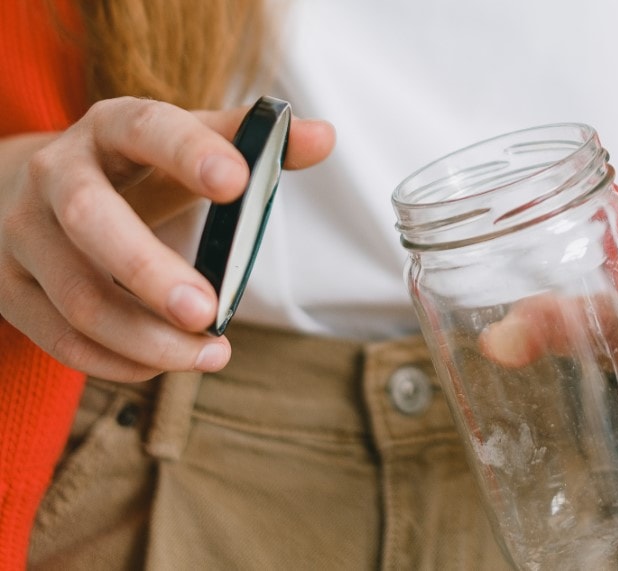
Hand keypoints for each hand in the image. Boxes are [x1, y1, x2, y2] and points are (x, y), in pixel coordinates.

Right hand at [0, 97, 334, 381]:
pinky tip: (164, 364)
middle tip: (211, 312)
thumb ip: (253, 143)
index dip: (188, 153)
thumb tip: (325, 137)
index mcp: (110, 128)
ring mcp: (22, 235)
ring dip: (147, 338)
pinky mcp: (10, 289)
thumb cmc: (135, 169)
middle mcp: (55, 176)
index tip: (238, 183)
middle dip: (150, 271)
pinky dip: (120, 362)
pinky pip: (62, 340)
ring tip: (210, 354)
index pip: (145, 128)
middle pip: (90, 221)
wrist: (39, 189)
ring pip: (78, 298)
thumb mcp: (188, 145)